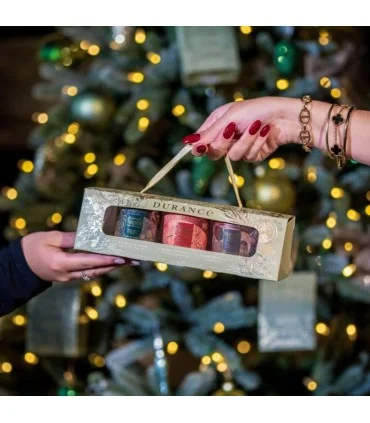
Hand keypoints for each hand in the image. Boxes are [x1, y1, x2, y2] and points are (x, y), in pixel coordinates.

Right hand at [21, 231, 138, 282]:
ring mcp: (68, 278)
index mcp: (61, 264)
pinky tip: (112, 262)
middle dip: (115, 265)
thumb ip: (71, 238)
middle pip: (96, 270)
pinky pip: (88, 273)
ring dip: (111, 267)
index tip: (121, 258)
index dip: (106, 260)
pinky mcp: (69, 278)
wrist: (19, 267)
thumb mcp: (49, 238)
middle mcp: (67, 275)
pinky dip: (101, 267)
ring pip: (94, 273)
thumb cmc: (32, 248)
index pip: (88, 262)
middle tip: (133, 260)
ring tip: (127, 261)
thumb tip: (90, 236)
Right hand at [183, 97, 298, 161]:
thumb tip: (187, 143)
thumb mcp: (229, 119)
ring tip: (256, 126)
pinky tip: (264, 132)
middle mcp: (226, 136)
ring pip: (232, 156)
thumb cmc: (256, 110)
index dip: (199, 146)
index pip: (201, 140)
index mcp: (217, 123)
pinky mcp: (252, 155)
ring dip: (246, 141)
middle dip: (224, 142)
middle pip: (214, 152)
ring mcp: (239, 146)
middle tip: (232, 130)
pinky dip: (257, 144)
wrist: (284, 117)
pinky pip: (248, 157)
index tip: (199, 148)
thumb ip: (209, 133)